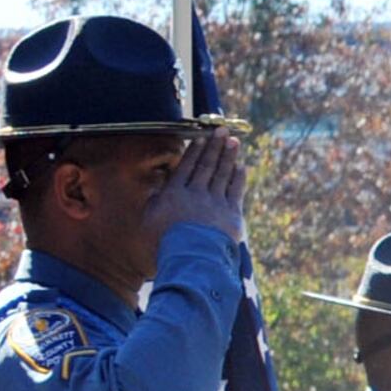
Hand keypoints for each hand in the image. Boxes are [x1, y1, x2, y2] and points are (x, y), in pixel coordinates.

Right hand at [150, 125, 250, 241]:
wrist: (190, 258)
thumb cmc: (164, 244)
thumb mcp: (149, 220)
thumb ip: (154, 200)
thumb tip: (158, 186)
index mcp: (174, 194)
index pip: (186, 167)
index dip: (195, 151)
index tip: (202, 137)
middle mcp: (195, 194)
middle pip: (206, 165)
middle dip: (215, 146)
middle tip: (222, 131)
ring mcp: (215, 203)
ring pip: (222, 174)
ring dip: (228, 156)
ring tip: (233, 142)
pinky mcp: (231, 214)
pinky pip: (235, 190)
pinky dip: (238, 177)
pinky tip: (241, 166)